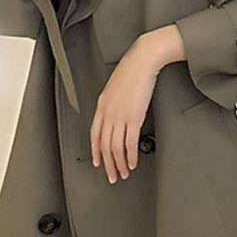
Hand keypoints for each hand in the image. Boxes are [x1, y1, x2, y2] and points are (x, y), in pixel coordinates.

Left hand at [90, 26, 185, 183]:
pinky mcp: (134, 117)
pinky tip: (133, 163)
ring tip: (123, 173)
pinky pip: (129, 143)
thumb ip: (113, 101)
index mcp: (102, 105)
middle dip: (107, 164)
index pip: (94, 134)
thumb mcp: (115, 86)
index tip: (98, 162)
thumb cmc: (132, 70)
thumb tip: (117, 112)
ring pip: (115, 147)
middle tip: (111, 176)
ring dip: (119, 163)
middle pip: (104, 145)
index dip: (95, 150)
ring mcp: (120, 116)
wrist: (142, 61)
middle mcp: (108, 112)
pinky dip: (131, 156)